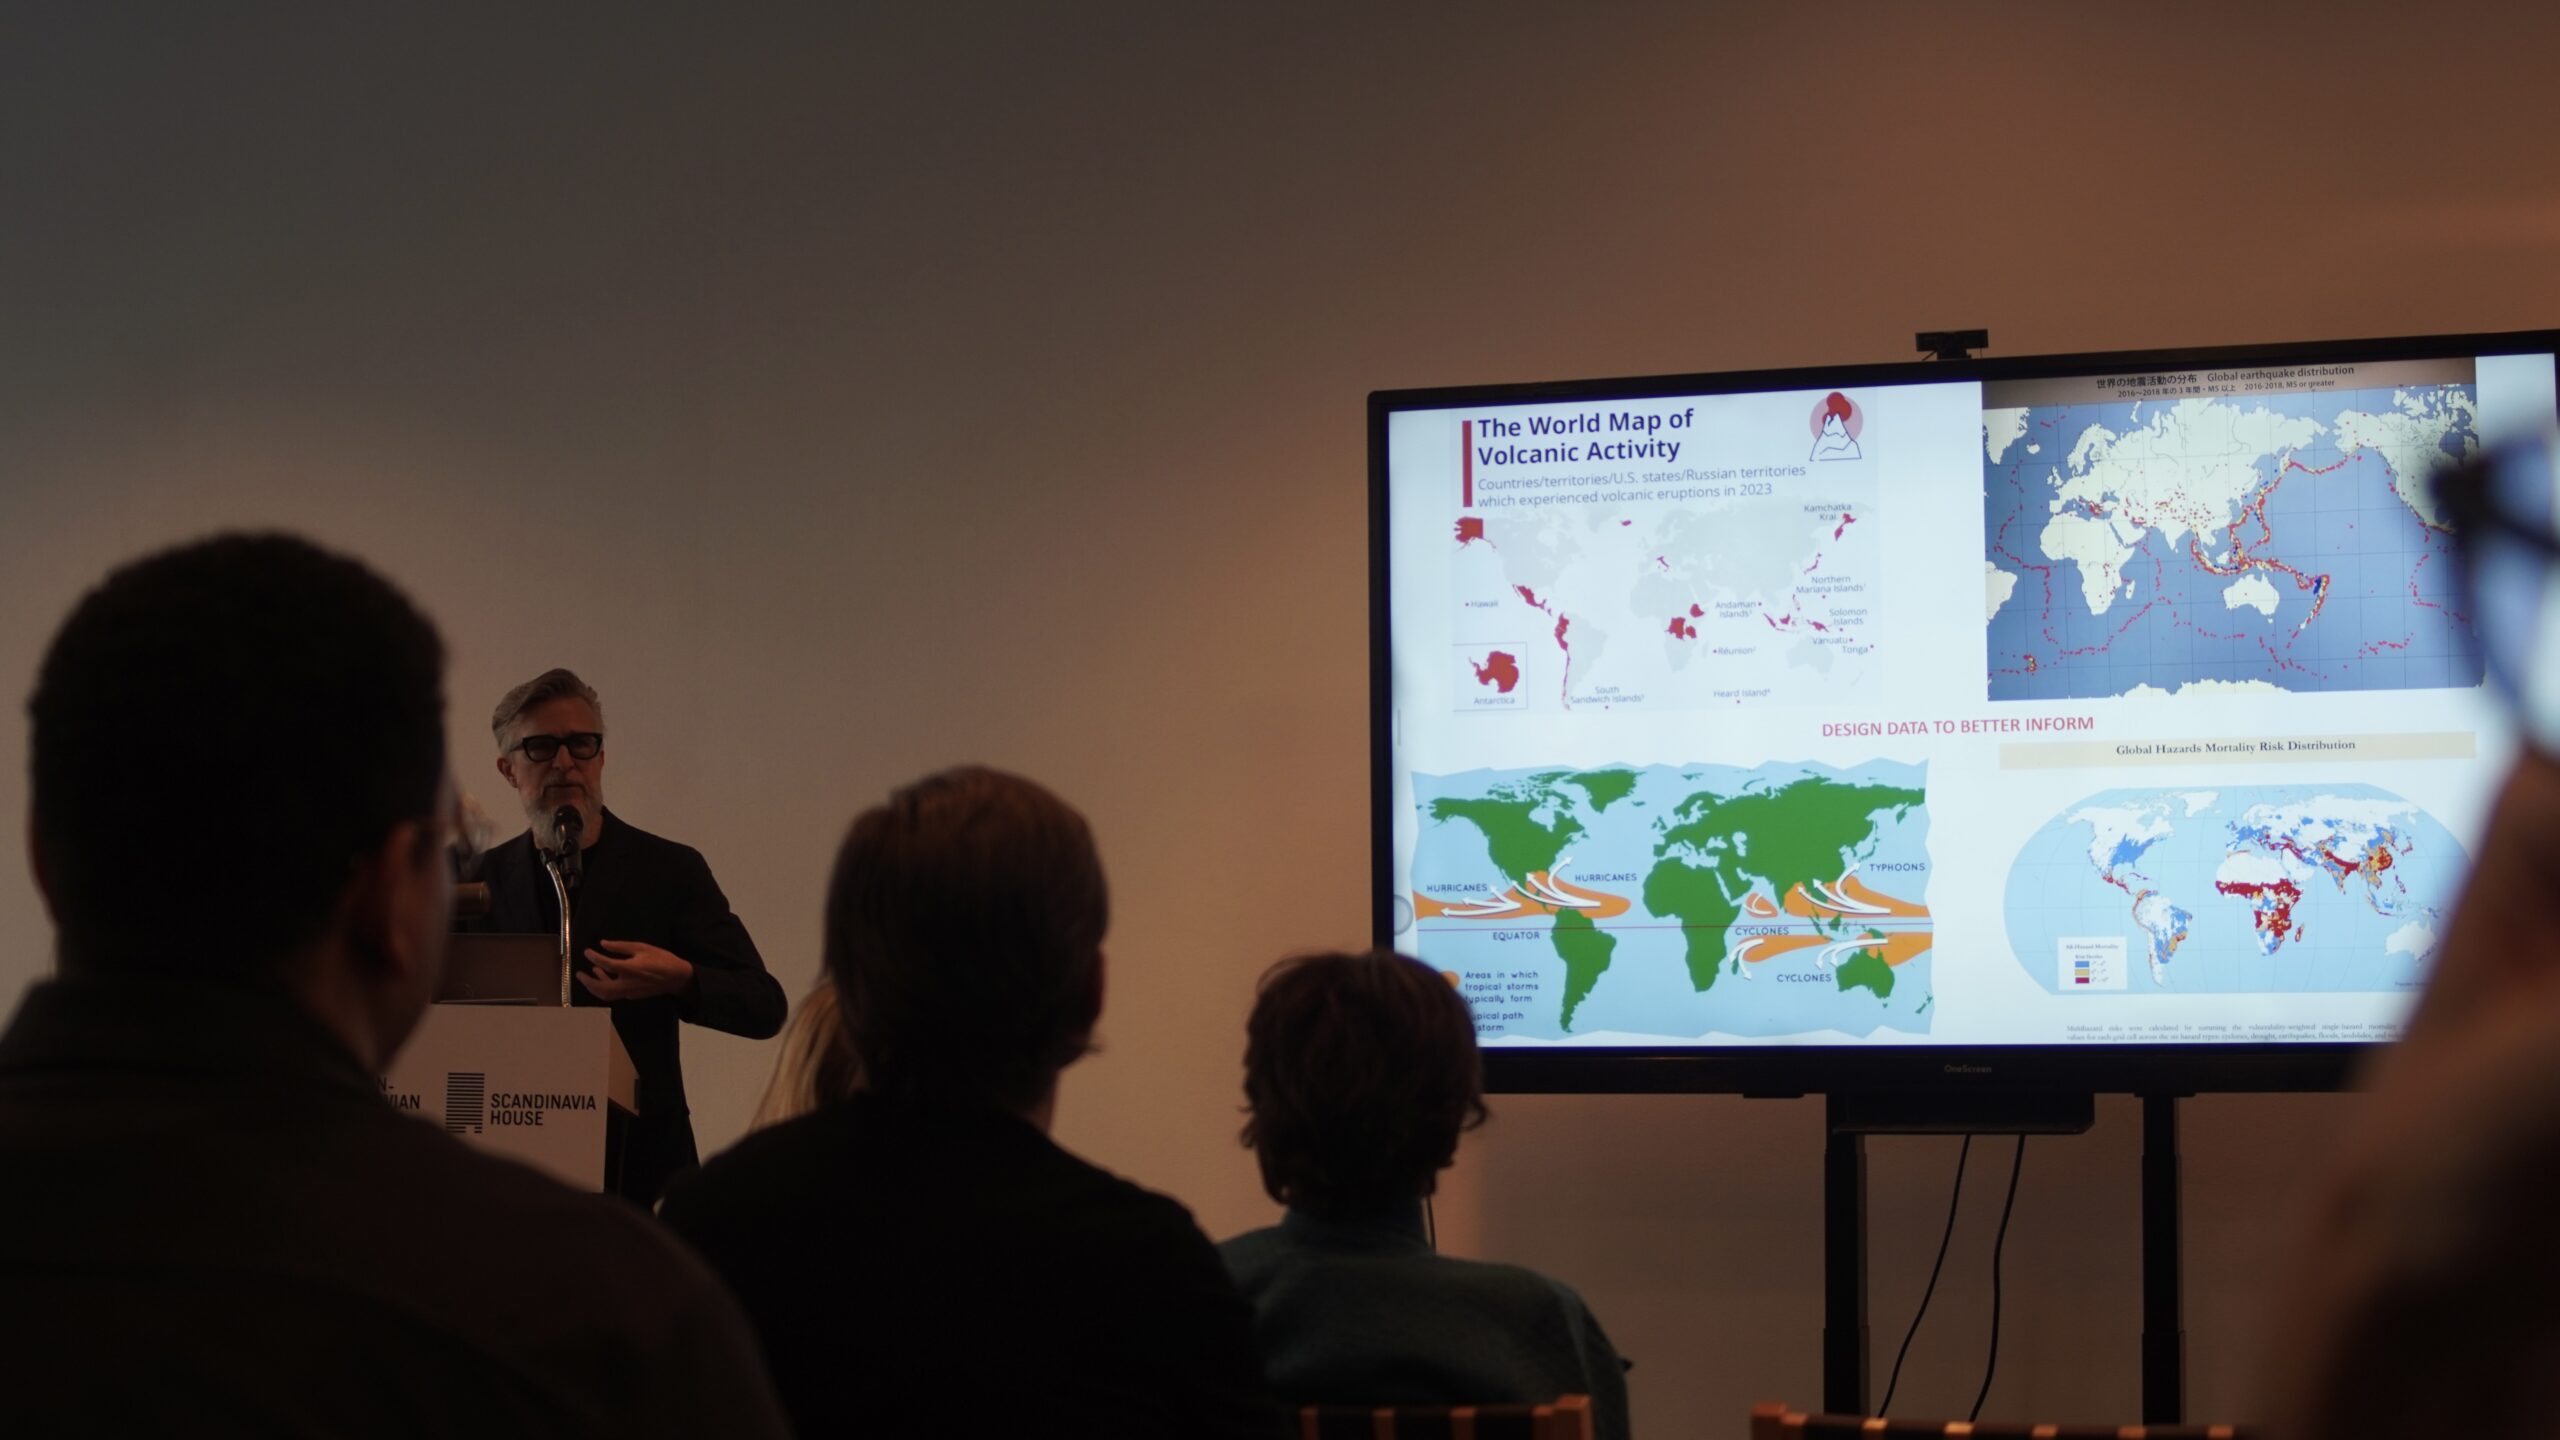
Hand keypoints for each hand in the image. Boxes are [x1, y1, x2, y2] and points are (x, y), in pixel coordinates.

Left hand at [580, 940, 695, 1001]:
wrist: (677, 978)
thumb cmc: (662, 959)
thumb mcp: (643, 947)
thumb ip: (621, 946)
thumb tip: (603, 944)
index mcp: (630, 969)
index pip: (605, 964)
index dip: (594, 957)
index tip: (587, 952)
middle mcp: (627, 984)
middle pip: (601, 988)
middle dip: (587, 982)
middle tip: (579, 973)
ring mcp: (629, 992)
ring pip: (606, 994)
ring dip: (594, 987)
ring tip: (588, 975)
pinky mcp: (632, 995)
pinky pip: (614, 993)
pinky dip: (605, 986)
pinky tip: (604, 976)